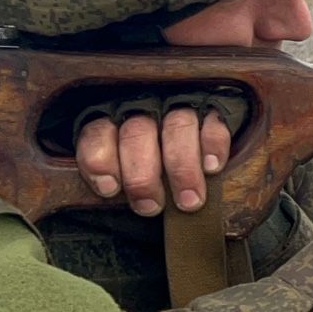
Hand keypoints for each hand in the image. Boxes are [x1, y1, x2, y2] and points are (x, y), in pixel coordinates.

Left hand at [74, 93, 242, 216]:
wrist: (200, 130)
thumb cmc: (148, 162)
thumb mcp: (122, 169)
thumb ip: (114, 180)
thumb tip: (110, 199)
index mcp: (112, 122)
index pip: (98, 134)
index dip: (100, 161)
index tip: (110, 190)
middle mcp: (143, 109)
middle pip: (138, 133)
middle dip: (143, 175)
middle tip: (151, 206)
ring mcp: (180, 105)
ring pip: (177, 126)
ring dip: (183, 167)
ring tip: (189, 201)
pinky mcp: (213, 108)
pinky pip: (214, 122)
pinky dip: (213, 145)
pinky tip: (212, 168)